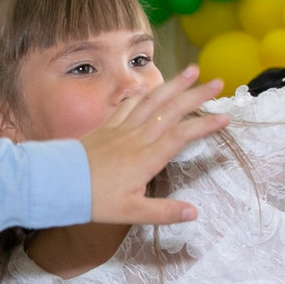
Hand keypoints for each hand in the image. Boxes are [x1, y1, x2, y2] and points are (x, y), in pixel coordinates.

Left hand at [80, 68, 227, 228]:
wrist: (59, 184)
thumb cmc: (95, 201)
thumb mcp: (131, 213)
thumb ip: (163, 212)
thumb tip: (194, 212)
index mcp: (146, 158)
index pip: (182, 136)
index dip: (204, 125)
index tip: (225, 117)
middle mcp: (137, 138)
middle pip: (172, 111)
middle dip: (196, 95)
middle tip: (217, 83)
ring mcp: (121, 129)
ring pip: (152, 101)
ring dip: (173, 85)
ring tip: (192, 71)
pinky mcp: (107, 126)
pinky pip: (128, 104)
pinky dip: (143, 93)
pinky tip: (150, 87)